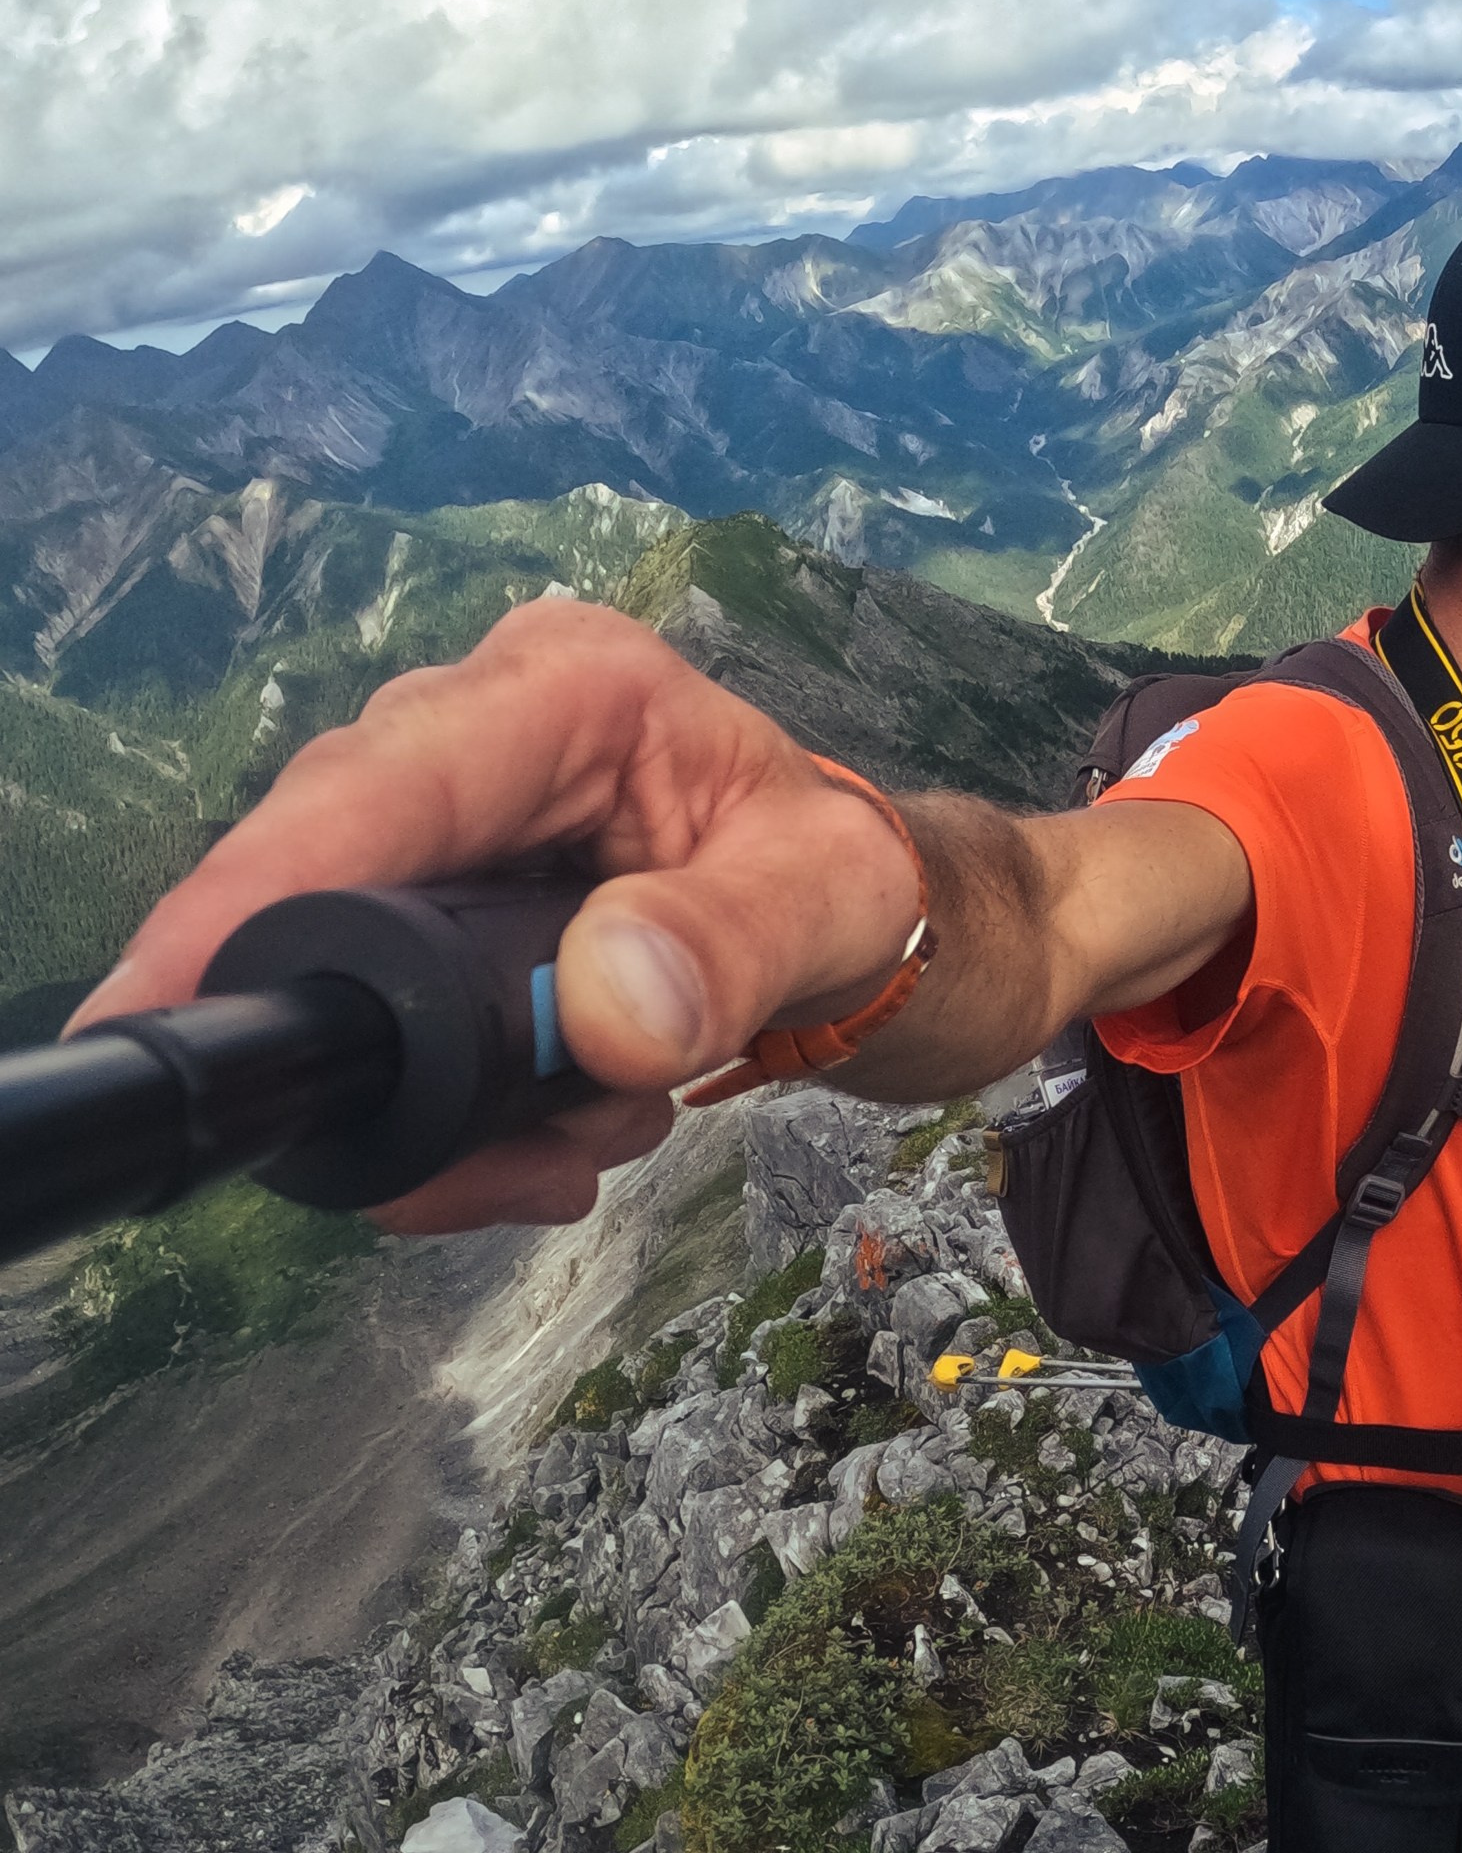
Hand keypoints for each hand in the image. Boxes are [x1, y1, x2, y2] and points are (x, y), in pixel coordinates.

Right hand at [67, 601, 928, 1231]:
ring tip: (591, 1138)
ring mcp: (459, 816)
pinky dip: (466, 1113)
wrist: (912, 937)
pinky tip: (566, 1134)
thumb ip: (728, 946)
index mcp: (570, 689)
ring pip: (351, 978)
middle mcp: (487, 728)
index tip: (158, 1008)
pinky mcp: (452, 898)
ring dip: (451, 1106)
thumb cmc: (888, 899)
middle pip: (328, 890)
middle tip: (522, 1163)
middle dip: (397, 1056)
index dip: (251, 900)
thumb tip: (600, 1004)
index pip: (369, 788)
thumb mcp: (841, 915)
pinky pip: (393, 1021)